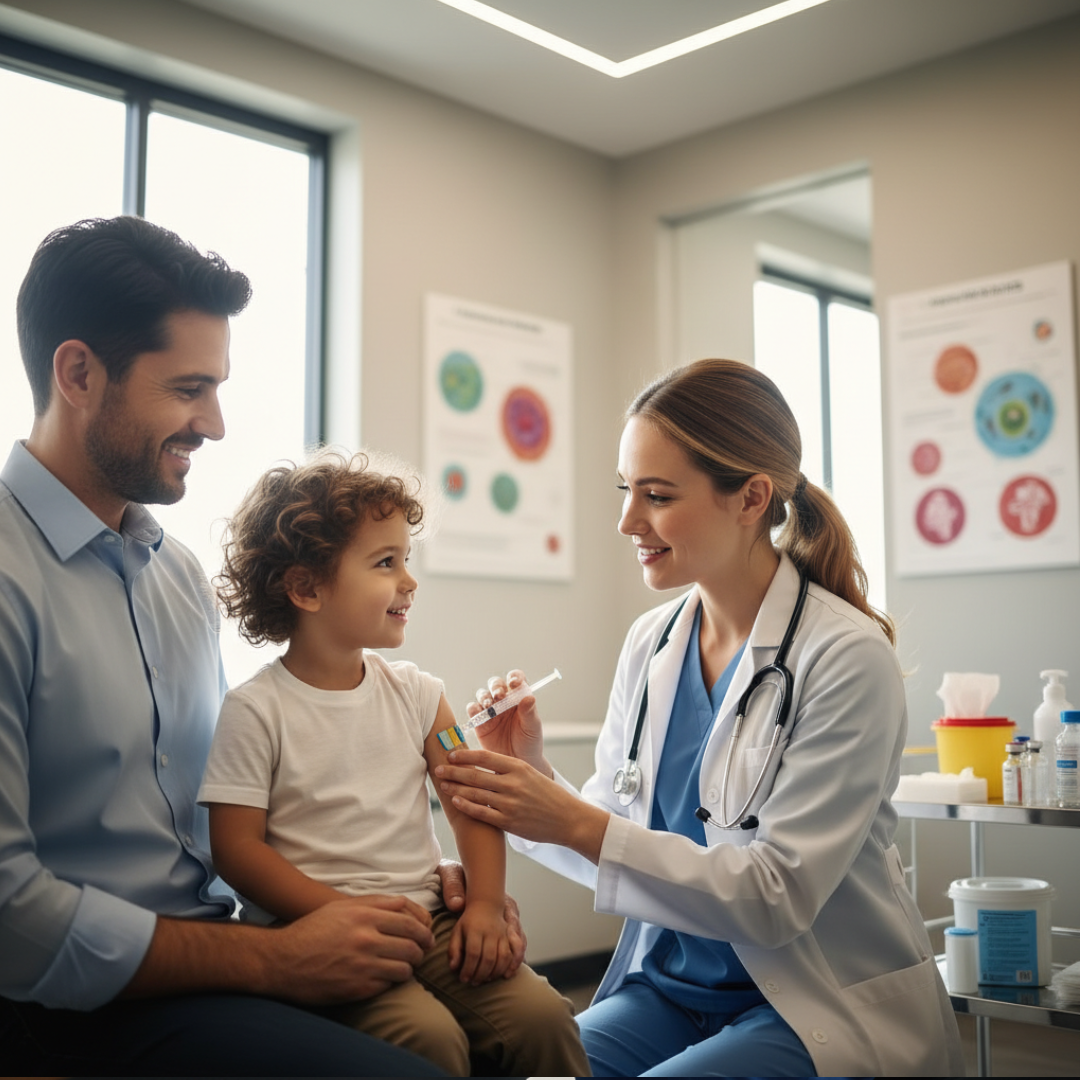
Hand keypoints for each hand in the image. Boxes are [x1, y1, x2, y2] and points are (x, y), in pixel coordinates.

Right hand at [268, 895, 433, 1003]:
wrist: (282, 961)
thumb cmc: (312, 930)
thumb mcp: (341, 907)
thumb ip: (373, 903)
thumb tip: (403, 905)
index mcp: (364, 915)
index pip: (409, 919)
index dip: (422, 928)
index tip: (424, 934)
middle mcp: (366, 938)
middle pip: (412, 943)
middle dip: (421, 949)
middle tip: (421, 952)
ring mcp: (363, 964)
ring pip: (405, 967)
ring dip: (408, 967)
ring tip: (403, 966)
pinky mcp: (358, 988)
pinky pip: (389, 985)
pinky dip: (391, 981)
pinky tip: (384, 978)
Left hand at [435, 748, 609, 863]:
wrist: (567, 818)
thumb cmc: (547, 795)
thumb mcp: (530, 773)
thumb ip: (508, 769)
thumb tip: (481, 763)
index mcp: (518, 767)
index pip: (485, 756)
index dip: (465, 755)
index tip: (451, 754)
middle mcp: (513, 783)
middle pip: (475, 775)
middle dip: (453, 772)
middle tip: (438, 768)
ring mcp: (510, 803)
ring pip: (475, 794)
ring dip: (455, 788)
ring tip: (442, 785)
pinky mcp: (509, 822)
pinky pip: (482, 813)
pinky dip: (466, 806)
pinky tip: (456, 802)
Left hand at [449, 900, 513, 984]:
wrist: (487, 903)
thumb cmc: (469, 921)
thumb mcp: (457, 931)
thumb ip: (454, 949)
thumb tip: (453, 967)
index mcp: (475, 929)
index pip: (473, 953)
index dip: (468, 969)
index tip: (463, 979)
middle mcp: (491, 931)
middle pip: (488, 958)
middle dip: (481, 974)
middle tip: (474, 982)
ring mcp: (503, 933)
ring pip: (503, 957)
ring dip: (495, 973)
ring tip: (486, 980)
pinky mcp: (511, 935)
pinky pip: (515, 952)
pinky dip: (512, 965)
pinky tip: (506, 975)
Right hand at [468, 671, 549, 775]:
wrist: (516, 763)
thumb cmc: (529, 743)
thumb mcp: (532, 728)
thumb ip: (529, 712)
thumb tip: (529, 696)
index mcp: (519, 698)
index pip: (516, 679)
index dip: (514, 677)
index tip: (514, 683)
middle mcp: (504, 701)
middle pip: (496, 684)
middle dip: (496, 686)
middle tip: (499, 695)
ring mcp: (490, 711)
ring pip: (483, 694)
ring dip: (484, 696)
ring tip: (489, 705)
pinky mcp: (479, 722)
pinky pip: (473, 710)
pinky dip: (473, 708)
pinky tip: (478, 713)